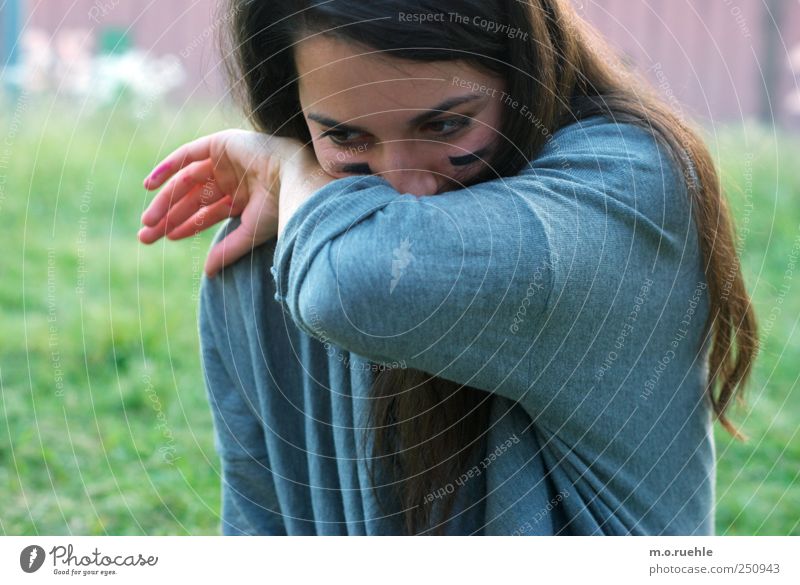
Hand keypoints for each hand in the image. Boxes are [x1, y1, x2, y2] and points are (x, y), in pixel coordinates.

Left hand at [138, 129, 307, 277]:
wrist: (293, 175)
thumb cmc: (279, 205)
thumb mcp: (250, 232)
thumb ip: (227, 250)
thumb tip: (207, 273)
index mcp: (243, 200)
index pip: (207, 214)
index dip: (185, 226)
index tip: (165, 239)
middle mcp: (233, 180)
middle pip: (193, 199)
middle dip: (169, 217)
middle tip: (146, 235)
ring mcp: (226, 161)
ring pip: (187, 181)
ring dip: (166, 199)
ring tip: (149, 220)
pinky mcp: (220, 144)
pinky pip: (187, 155)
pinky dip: (167, 168)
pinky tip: (150, 186)